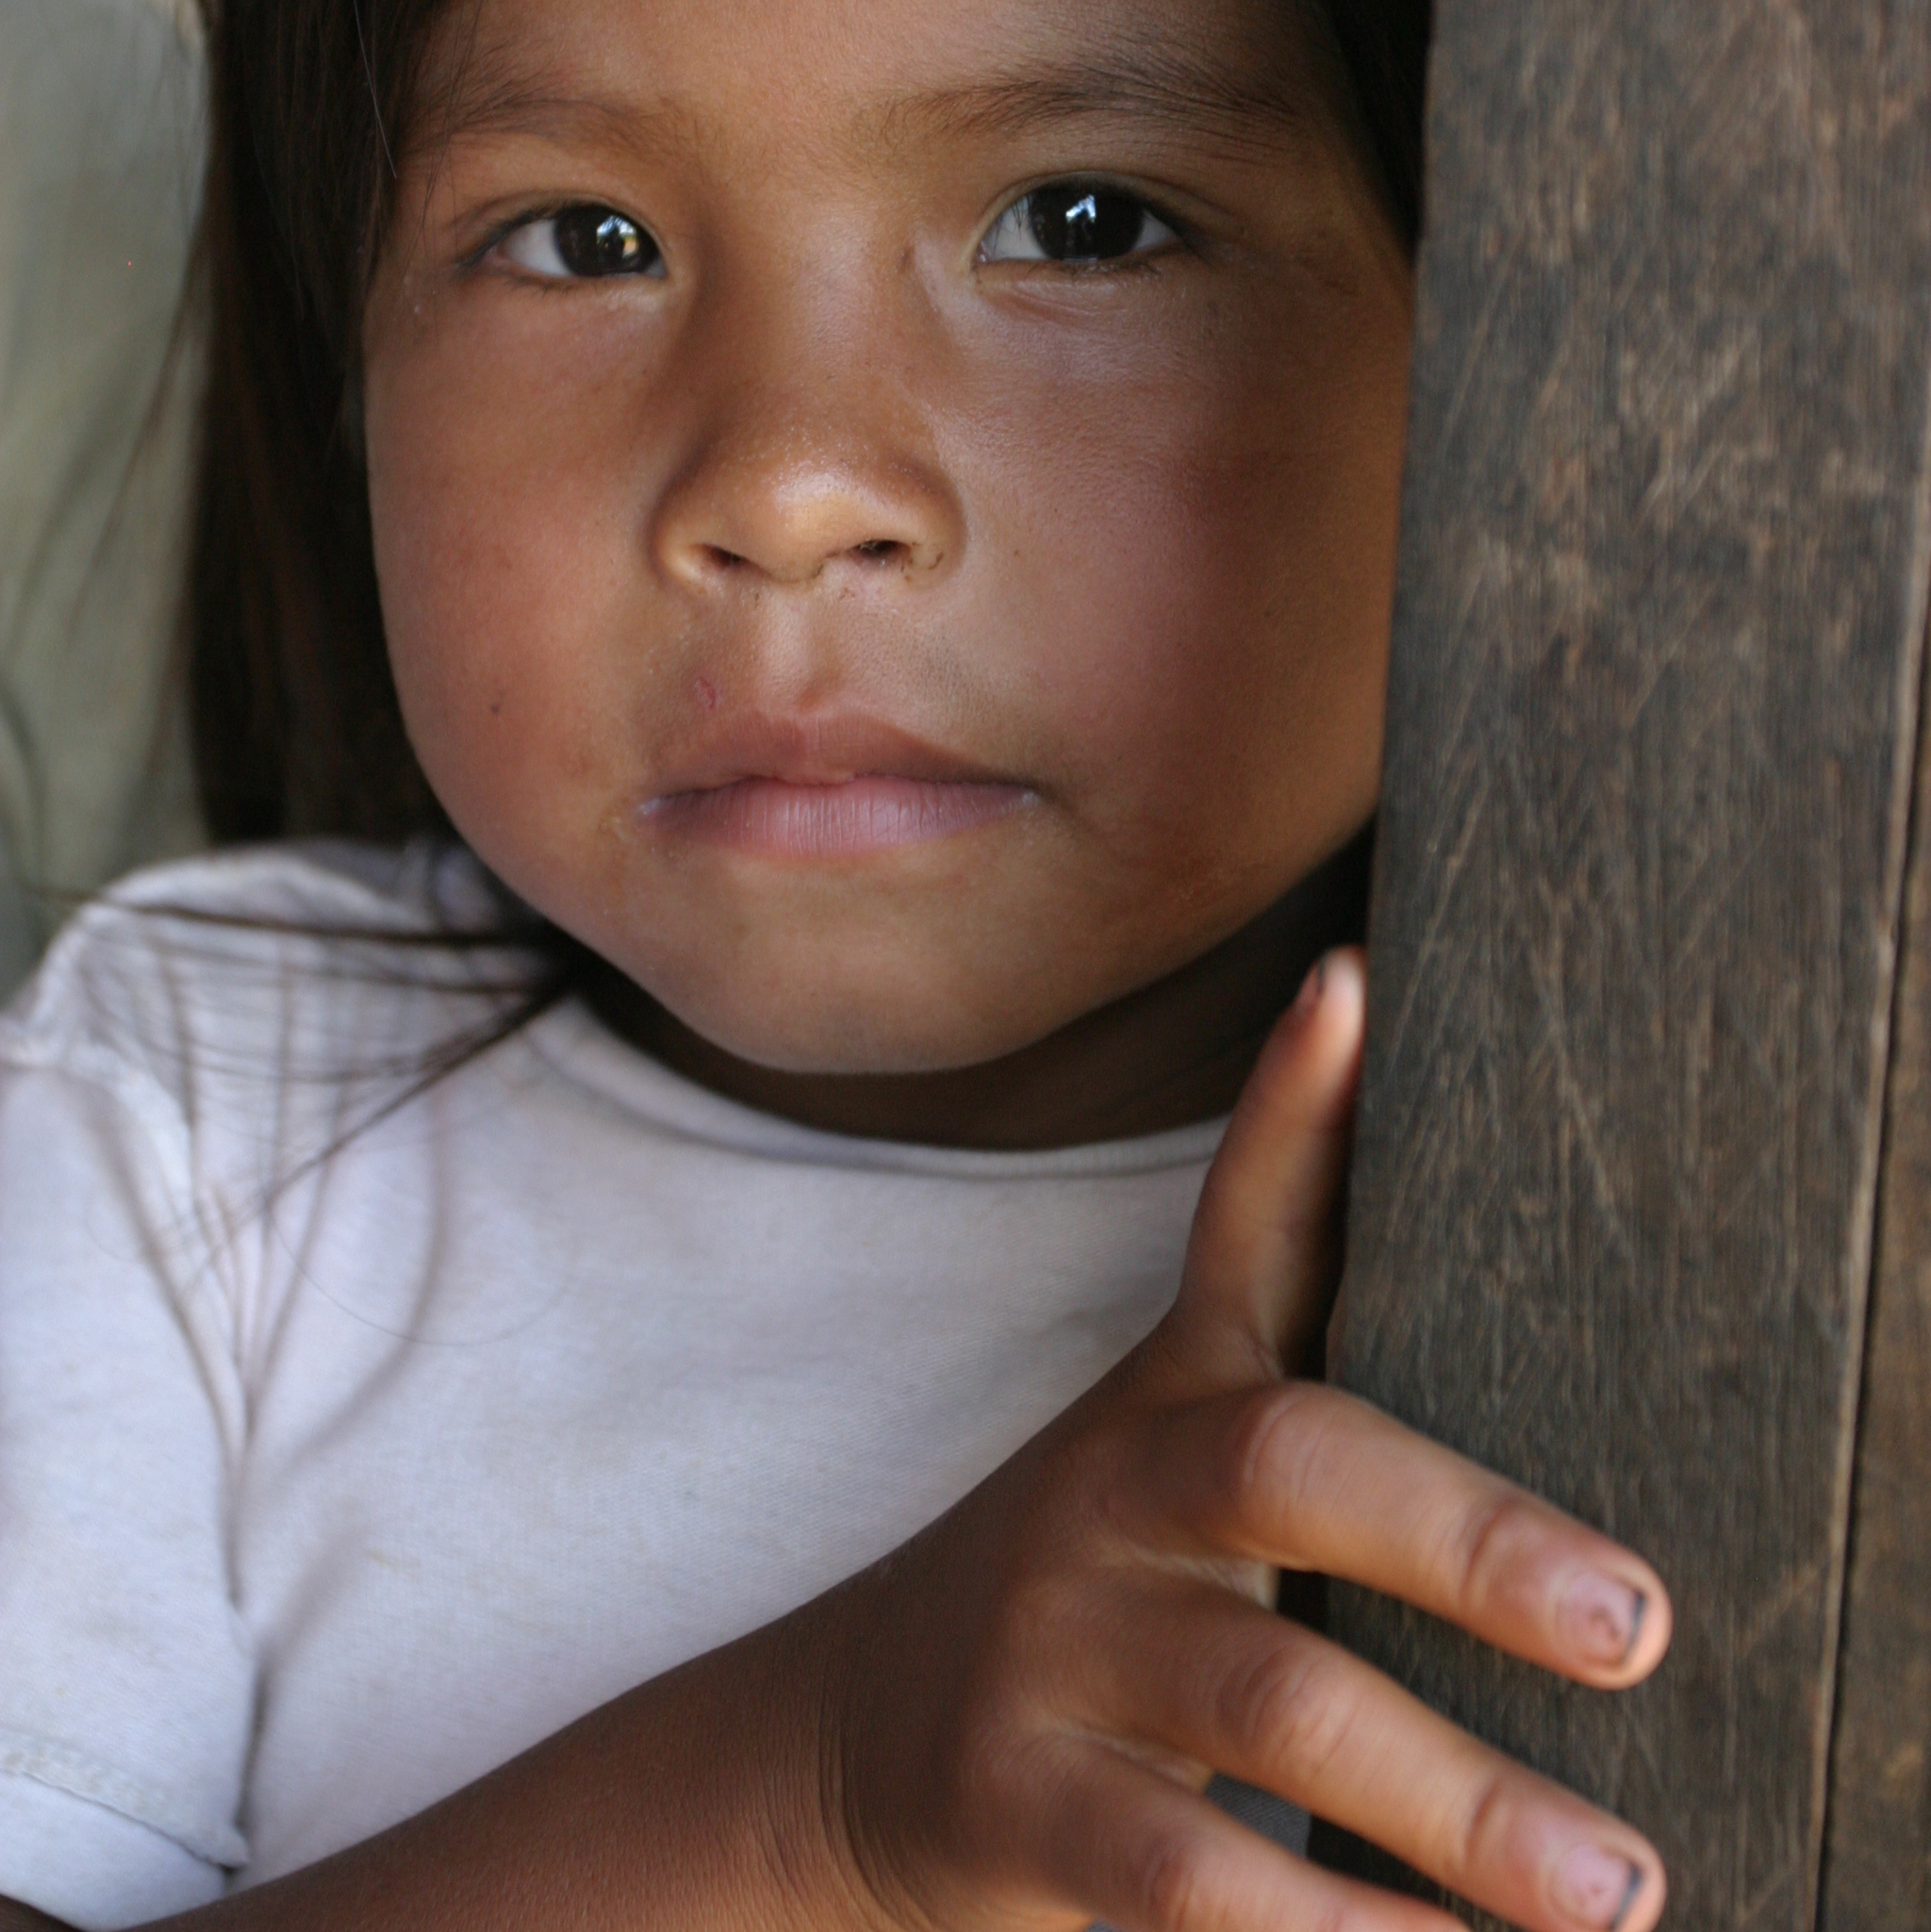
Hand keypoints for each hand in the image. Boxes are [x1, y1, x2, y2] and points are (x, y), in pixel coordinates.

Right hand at [812, 952, 1669, 1931]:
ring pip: (1267, 1695)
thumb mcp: (1179, 1460)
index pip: (1240, 1226)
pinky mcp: (1021, 1805)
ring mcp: (1055, 1644)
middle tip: (1633, 1624)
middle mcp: (1110, 1493)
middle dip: (1466, 1535)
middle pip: (1287, 1463)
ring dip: (1457, 1800)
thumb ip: (1316, 1375)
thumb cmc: (1100, 1594)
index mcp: (1171, 1397)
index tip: (1352, 992)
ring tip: (1614, 1885)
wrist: (849, 1742)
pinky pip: (1191, 1879)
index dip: (1291, 1109)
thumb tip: (1462, 1224)